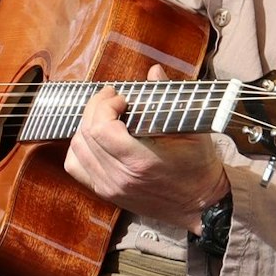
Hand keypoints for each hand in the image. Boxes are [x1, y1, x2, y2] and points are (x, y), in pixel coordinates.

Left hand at [63, 65, 228, 229]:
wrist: (200, 204)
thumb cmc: (199, 167)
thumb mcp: (193, 130)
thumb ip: (170, 98)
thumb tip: (154, 71)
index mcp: (140, 162)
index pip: (100, 129)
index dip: (104, 105)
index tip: (120, 97)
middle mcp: (119, 177)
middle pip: (86, 135)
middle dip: (94, 108)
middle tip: (110, 98)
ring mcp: (109, 187)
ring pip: (77, 149)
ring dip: (86, 125)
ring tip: (104, 115)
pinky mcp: (105, 193)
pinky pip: (76, 166)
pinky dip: (79, 147)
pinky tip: (95, 137)